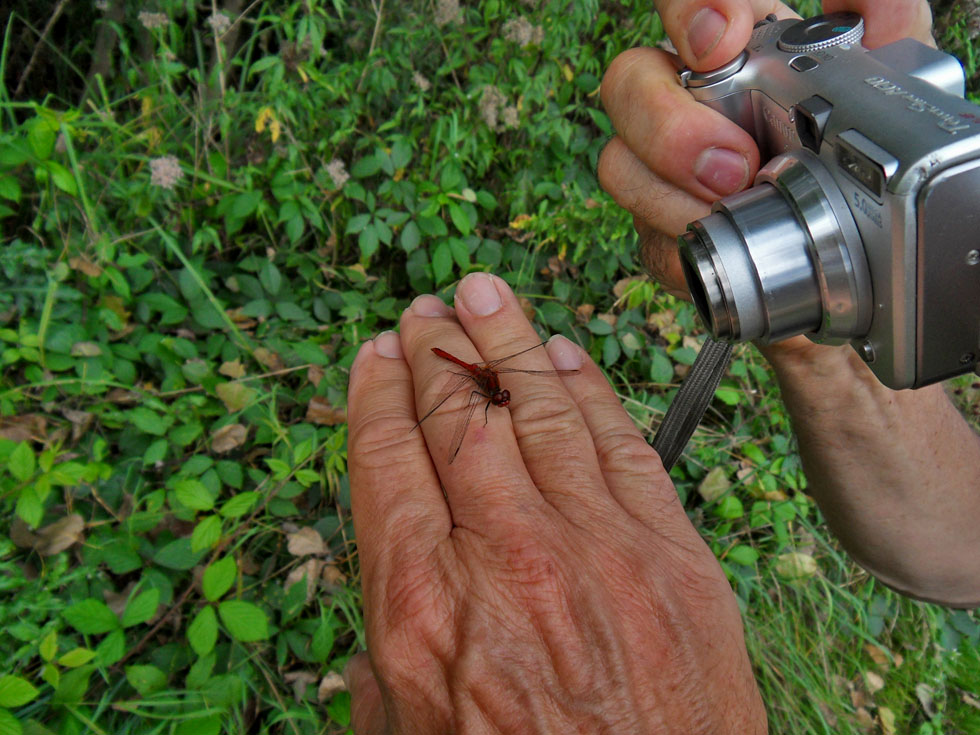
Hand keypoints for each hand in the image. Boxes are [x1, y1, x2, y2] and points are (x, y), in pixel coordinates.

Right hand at [345, 272, 765, 733]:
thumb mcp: (410, 733)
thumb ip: (388, 651)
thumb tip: (384, 590)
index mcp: (424, 607)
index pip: (390, 461)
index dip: (379, 396)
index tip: (375, 355)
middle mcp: (506, 559)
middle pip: (461, 420)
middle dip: (438, 353)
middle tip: (426, 310)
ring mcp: (599, 550)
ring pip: (541, 410)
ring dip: (508, 342)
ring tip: (485, 295)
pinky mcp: (674, 557)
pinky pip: (624, 446)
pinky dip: (590, 391)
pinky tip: (565, 354)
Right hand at [597, 0, 933, 353]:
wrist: (845, 242)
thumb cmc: (852, 149)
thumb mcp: (883, 81)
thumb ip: (885, 23)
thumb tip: (874, 0)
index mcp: (733, 48)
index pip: (685, 6)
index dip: (688, 11)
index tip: (720, 40)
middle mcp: (682, 100)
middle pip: (629, 84)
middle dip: (669, 125)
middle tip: (733, 166)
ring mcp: (661, 168)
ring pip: (620, 163)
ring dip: (667, 195)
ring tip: (730, 210)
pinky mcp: (660, 228)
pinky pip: (645, 235)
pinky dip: (678, 248)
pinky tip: (717, 251)